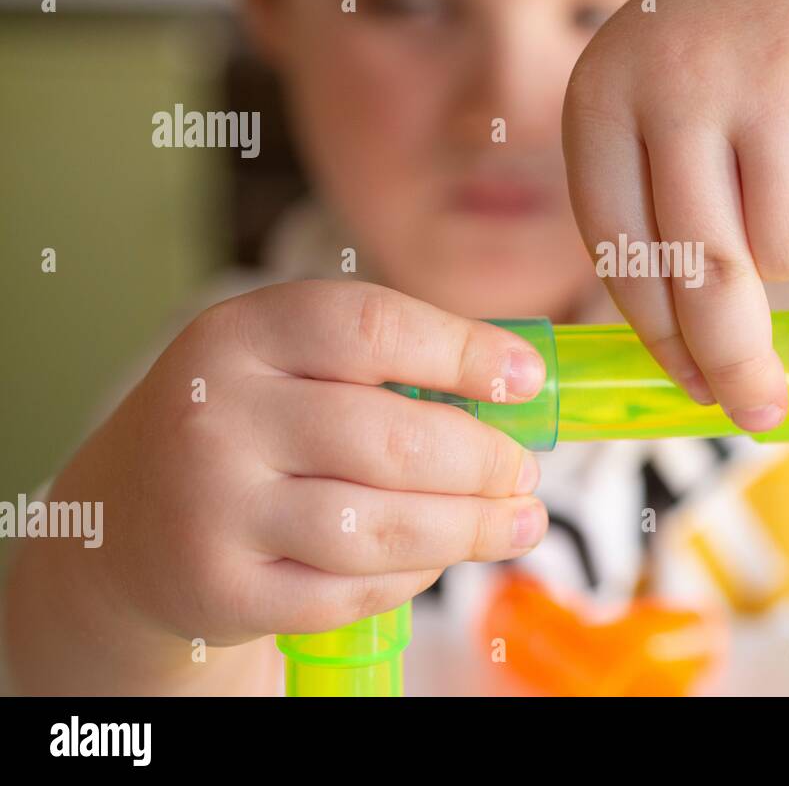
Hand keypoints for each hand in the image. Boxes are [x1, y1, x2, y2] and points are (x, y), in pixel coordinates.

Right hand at [6, 280, 548, 691]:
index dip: (463, 352)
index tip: (527, 380)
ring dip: (468, 528)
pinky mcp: (221, 588)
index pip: (371, 328)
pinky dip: (412, 576)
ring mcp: (211, 507)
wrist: (132, 518)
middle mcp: (216, 415)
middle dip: (484, 460)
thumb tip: (519, 388)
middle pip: (389, 438)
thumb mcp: (290, 363)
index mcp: (243, 334)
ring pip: (377, 527)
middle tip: (527, 472)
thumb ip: (390, 364)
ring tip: (518, 521)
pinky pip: (349, 590)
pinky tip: (440, 557)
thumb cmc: (251, 425)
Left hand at [563, 0, 788, 430]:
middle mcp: (676, 77)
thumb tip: (699, 379)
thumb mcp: (652, 125)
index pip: (624, 259)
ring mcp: (772, 66)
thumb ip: (657, 227)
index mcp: (599, 100)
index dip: (663, 345)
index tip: (697, 393)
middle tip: (757, 408)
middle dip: (735, 362)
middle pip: (708, 272)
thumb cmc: (718, 72)